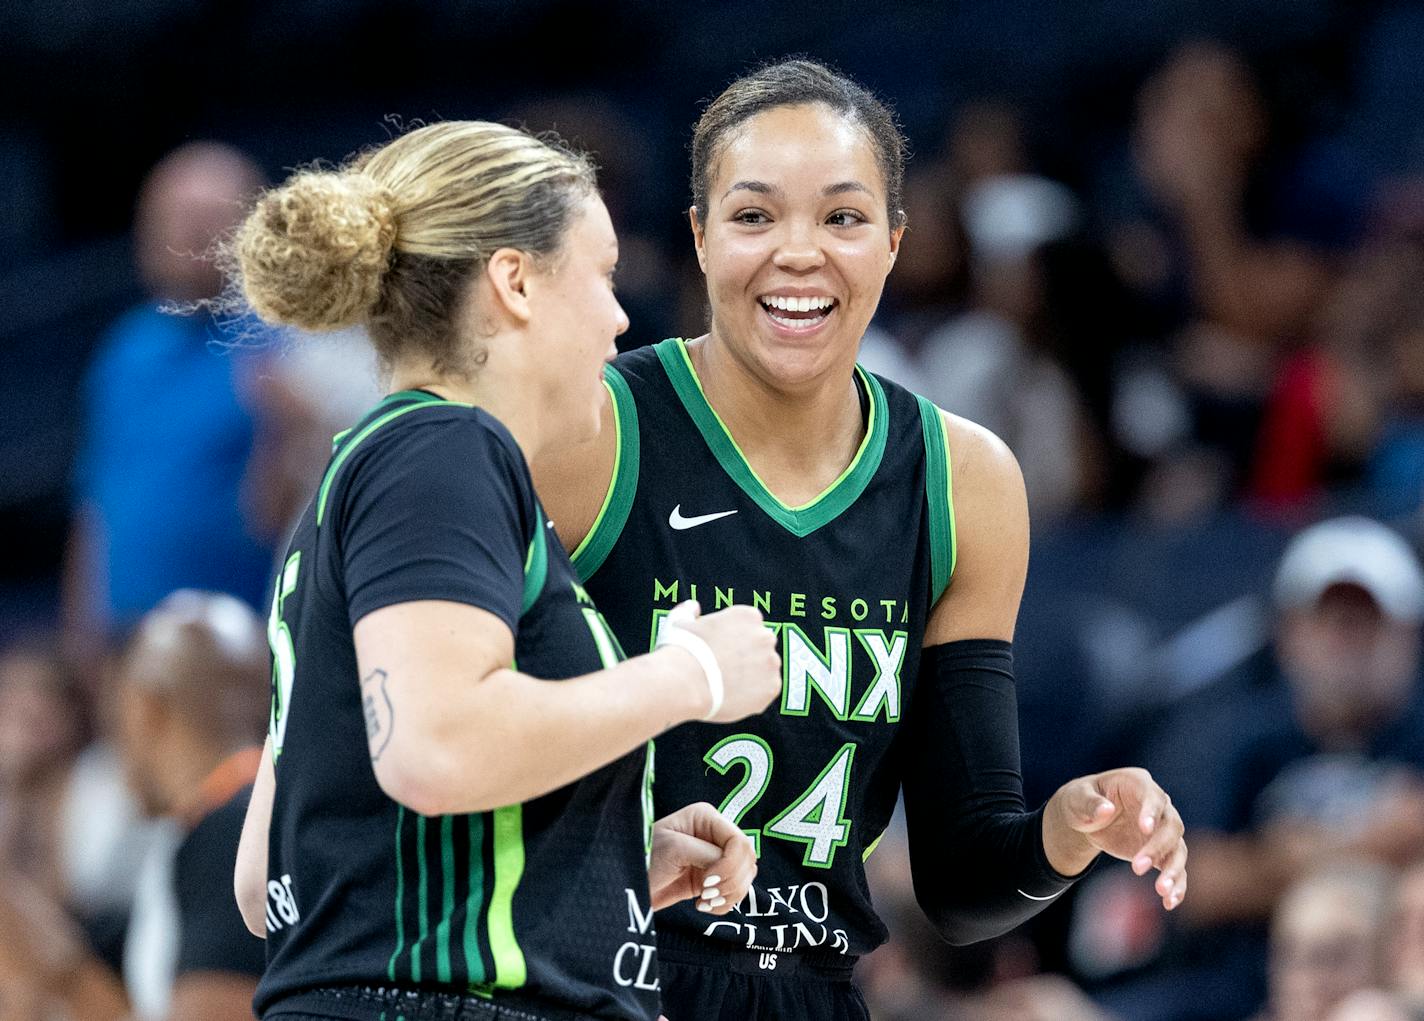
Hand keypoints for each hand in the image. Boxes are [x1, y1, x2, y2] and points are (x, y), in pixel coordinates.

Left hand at [647, 802, 756, 912]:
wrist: (628, 886)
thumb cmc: (644, 859)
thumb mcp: (674, 849)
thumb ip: (707, 854)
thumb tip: (730, 865)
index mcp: (705, 817)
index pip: (739, 841)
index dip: (730, 865)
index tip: (707, 882)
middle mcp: (714, 834)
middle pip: (747, 859)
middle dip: (731, 882)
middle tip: (706, 894)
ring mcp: (715, 857)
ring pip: (745, 876)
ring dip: (729, 894)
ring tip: (704, 902)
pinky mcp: (713, 879)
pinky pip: (735, 891)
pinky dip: (725, 903)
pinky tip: (704, 906)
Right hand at [663, 601, 780, 722]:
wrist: (686, 682)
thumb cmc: (682, 651)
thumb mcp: (680, 623)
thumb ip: (689, 612)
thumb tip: (693, 607)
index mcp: (748, 616)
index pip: (749, 626)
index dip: (735, 639)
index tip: (722, 649)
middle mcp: (765, 636)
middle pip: (761, 646)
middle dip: (748, 656)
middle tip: (726, 668)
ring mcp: (771, 662)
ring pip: (765, 669)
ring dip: (752, 675)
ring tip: (727, 685)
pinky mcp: (772, 687)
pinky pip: (766, 691)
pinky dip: (754, 696)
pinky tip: (734, 696)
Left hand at [1046, 767, 1186, 910]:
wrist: (1084, 819)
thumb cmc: (1079, 801)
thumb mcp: (1076, 798)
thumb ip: (1089, 803)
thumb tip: (1106, 810)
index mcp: (1137, 783)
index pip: (1153, 796)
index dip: (1151, 812)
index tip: (1144, 829)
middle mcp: (1157, 805)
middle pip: (1170, 826)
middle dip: (1157, 847)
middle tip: (1136, 867)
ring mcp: (1161, 829)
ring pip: (1177, 849)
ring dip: (1173, 870)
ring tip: (1162, 891)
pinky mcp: (1161, 851)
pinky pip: (1174, 867)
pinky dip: (1176, 885)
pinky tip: (1170, 902)